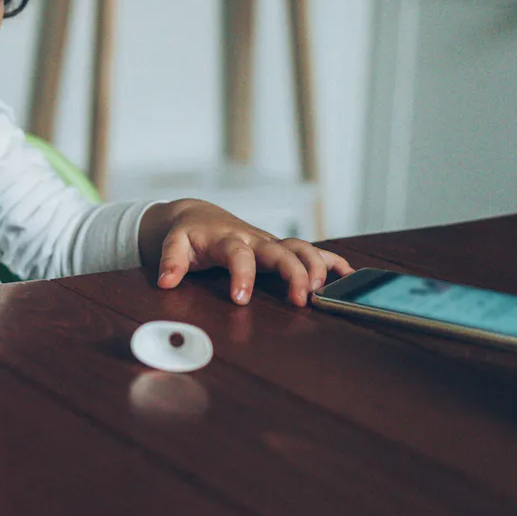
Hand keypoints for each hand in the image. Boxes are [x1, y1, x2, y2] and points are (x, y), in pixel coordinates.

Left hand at [140, 200, 353, 306]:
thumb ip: (171, 260)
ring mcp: (270, 243)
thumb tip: (167, 281)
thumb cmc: (190, 234)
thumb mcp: (174, 243)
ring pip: (301, 248)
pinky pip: (311, 252)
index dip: (241, 275)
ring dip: (317, 267)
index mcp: (227, 239)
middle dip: (294, 273)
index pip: (237, 254)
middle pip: (280, 251)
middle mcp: (254, 239)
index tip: (240, 299)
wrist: (199, 217)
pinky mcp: (280, 249)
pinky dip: (332, 261)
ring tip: (323, 290)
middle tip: (300, 299)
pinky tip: (349, 276)